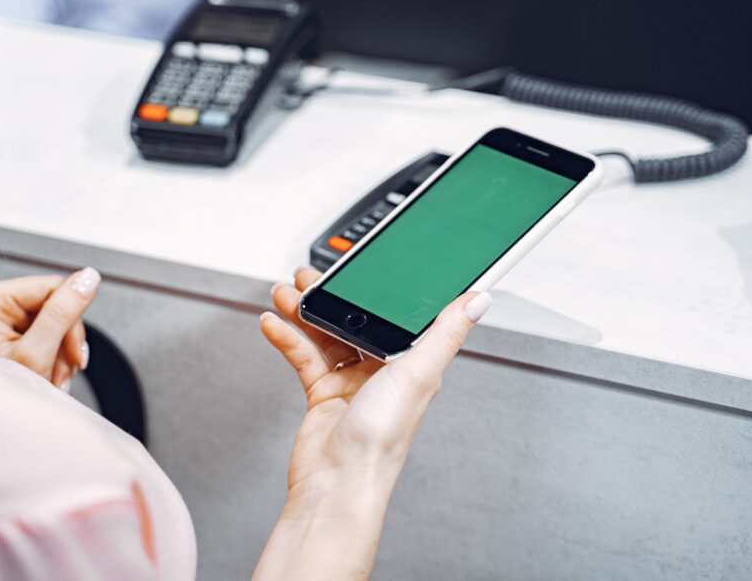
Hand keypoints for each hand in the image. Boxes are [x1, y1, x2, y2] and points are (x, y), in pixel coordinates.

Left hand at [0, 268, 99, 390]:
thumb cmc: (0, 395)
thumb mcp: (37, 353)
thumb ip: (63, 313)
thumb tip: (88, 278)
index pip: (52, 287)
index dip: (70, 319)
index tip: (72, 351)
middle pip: (56, 303)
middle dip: (65, 341)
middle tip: (62, 369)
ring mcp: (4, 315)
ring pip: (58, 318)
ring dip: (64, 351)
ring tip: (55, 375)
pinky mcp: (15, 327)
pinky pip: (51, 329)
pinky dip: (57, 354)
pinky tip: (51, 370)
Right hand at [254, 267, 490, 579]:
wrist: (338, 482)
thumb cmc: (381, 440)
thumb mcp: (418, 374)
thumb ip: (446, 332)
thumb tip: (478, 299)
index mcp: (412, 363)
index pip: (393, 314)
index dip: (373, 290)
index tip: (359, 269)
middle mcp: (383, 370)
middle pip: (354, 321)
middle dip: (329, 297)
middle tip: (309, 278)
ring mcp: (351, 382)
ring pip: (325, 335)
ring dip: (304, 313)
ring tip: (286, 294)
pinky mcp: (324, 394)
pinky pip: (305, 356)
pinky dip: (288, 338)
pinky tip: (274, 324)